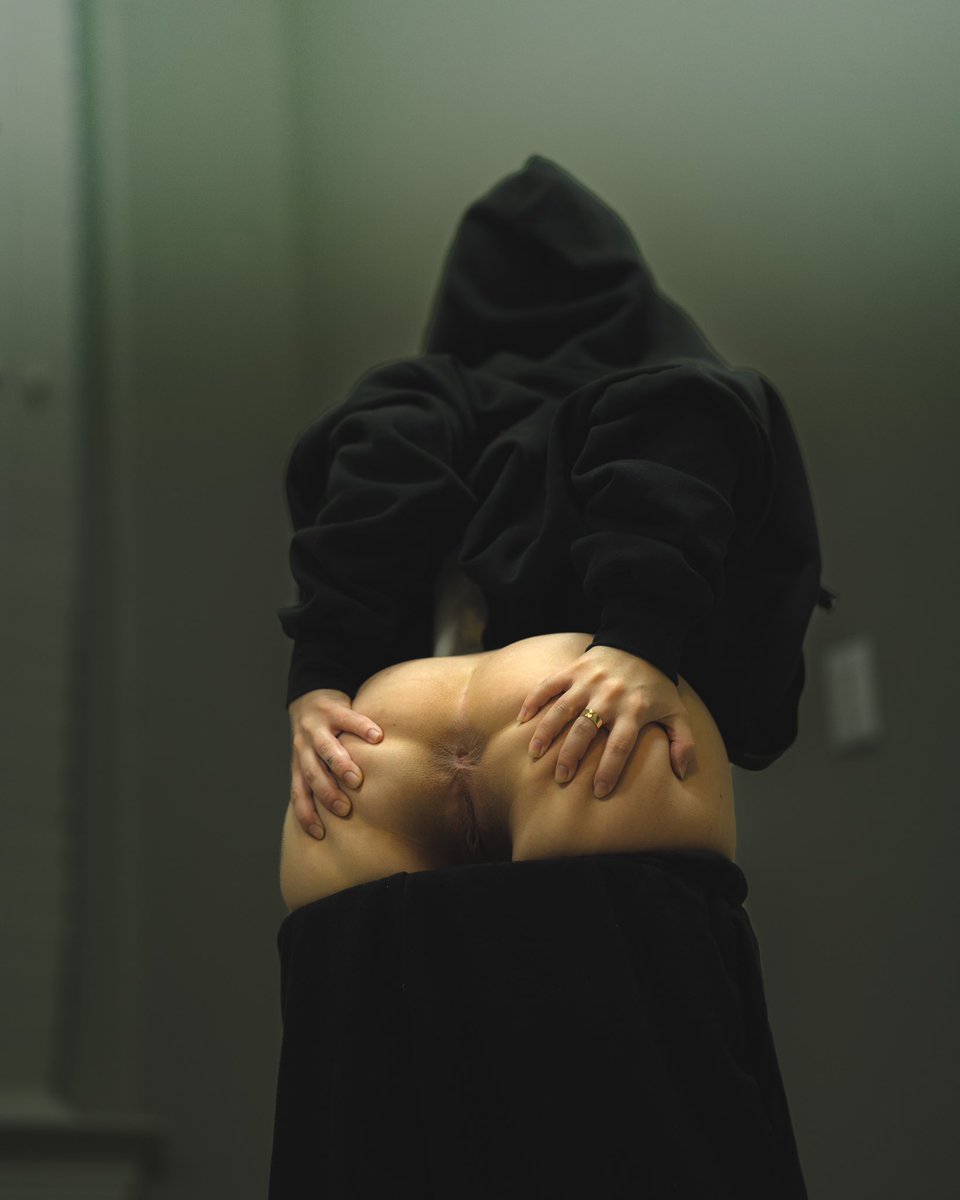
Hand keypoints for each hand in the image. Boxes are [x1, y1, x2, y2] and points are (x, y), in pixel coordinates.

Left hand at [288, 688, 382, 838]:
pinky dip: (362, 727)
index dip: (306, 814)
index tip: (320, 834)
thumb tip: (339, 818)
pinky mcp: (333, 709)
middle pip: (311, 772)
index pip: (299, 793)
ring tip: (356, 778)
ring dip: (340, 764)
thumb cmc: (316, 737)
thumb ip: (320, 780)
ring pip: (325, 747)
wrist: (309, 696)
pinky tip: (377, 738)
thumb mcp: (311, 759)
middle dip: (326, 792)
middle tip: (343, 809)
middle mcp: (304, 747)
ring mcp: (317, 727)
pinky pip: (348, 718)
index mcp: (299, 763)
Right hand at [516, 645, 696, 797]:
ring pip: (562, 709)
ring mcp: (588, 682)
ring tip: (534, 754)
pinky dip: (534, 700)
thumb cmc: (657, 684)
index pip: (620, 745)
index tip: (599, 791)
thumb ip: (683, 742)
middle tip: (560, 778)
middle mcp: (609, 697)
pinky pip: (549, 685)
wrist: (641, 641)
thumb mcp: (677, 712)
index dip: (609, 769)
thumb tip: (682, 773)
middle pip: (586, 730)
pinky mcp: (573, 669)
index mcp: (634, 710)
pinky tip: (522, 720)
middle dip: (571, 756)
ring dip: (546, 732)